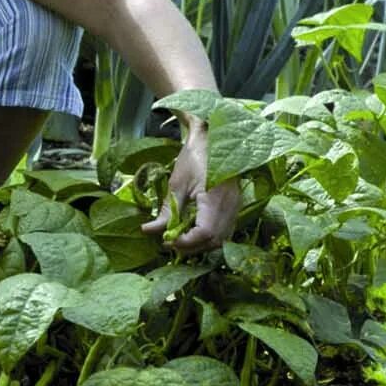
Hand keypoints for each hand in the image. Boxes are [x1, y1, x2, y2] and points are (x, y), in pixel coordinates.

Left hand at [140, 124, 238, 253]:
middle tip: (170, 243)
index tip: (167, 241)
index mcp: (215, 199)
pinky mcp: (235, 207)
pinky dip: (209, 236)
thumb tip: (149, 231)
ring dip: (200, 244)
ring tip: (179, 238)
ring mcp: (236, 208)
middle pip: (214, 240)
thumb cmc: (195, 157)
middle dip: (191, 247)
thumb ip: (167, 211)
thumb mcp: (176, 183)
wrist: (215, 139)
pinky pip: (225, 230)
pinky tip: (193, 230)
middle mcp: (230, 207)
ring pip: (221, 239)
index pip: (205, 233)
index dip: (186, 242)